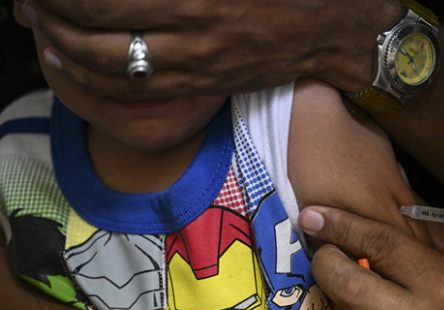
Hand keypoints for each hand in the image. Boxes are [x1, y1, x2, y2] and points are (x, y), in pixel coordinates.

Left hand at [20, 0, 401, 96]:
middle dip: (47, 17)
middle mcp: (189, 34)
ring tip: (43, 28)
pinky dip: (95, 78)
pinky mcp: (204, 84)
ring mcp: (196, 66)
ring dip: (64, 50)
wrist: (336, 25)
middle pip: (91, 33)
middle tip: (31, 2)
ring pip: (108, 69)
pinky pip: (137, 91)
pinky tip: (75, 61)